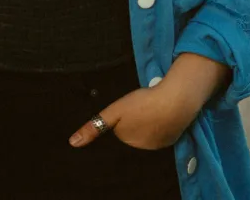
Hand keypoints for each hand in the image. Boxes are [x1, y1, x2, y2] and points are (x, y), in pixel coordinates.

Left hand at [68, 86, 193, 150]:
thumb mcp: (115, 110)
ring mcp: (158, 145)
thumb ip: (95, 126)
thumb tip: (73, 143)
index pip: (117, 130)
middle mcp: (141, 148)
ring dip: (146, 123)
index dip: (120, 118)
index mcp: (126, 141)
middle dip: (132, 121)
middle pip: (131, 133)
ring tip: (150, 108)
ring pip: (145, 133)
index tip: (127, 110)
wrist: (176, 102)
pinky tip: (161, 114)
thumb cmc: (144, 103)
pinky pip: (160, 133)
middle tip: (139, 106)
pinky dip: (160, 125)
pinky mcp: (171, 140)